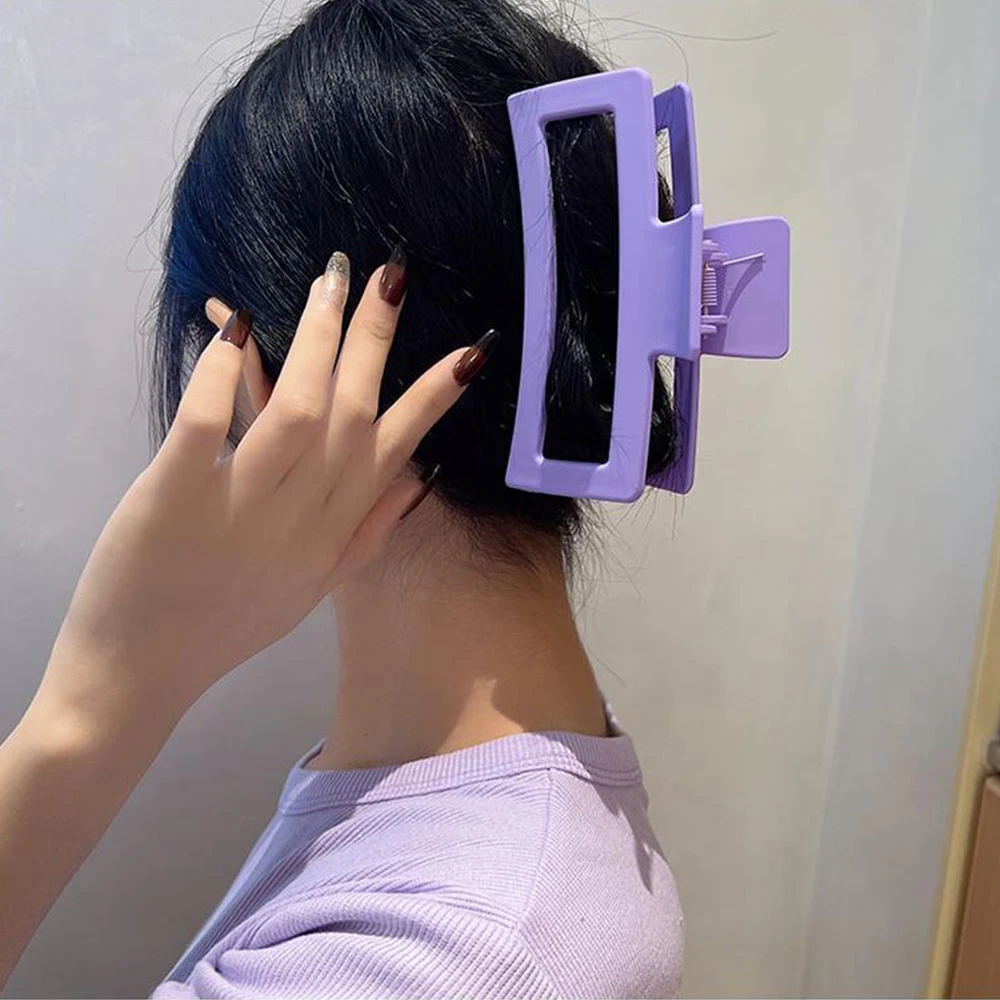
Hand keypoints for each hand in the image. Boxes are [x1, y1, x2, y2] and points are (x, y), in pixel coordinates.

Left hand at [47, 253, 475, 721]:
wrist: (141, 676)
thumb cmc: (228, 624)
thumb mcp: (316, 587)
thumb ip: (370, 532)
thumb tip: (424, 478)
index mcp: (333, 532)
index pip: (395, 452)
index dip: (434, 399)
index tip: (471, 352)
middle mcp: (302, 516)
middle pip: (352, 415)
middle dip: (375, 342)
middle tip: (389, 277)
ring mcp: (241, 507)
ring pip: (296, 411)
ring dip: (317, 342)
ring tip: (329, 285)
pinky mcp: (175, 498)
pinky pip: (208, 423)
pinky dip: (223, 373)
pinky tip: (235, 329)